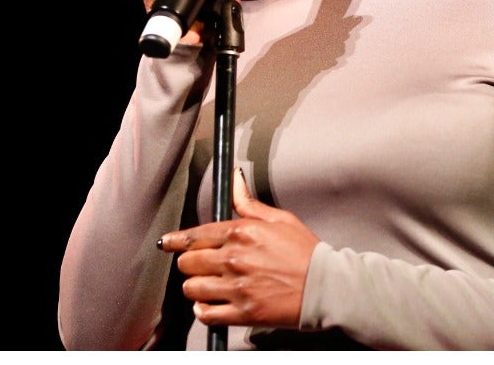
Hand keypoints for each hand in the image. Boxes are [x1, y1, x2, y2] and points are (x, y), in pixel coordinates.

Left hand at [162, 166, 320, 331]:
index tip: (167, 244)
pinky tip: (209, 305)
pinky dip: (203, 311)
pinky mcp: (245, 312)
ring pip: (193, 288)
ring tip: (205, 286)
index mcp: (240, 232)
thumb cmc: (305, 252)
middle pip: (188, 262)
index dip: (176, 241)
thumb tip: (235, 179)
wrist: (327, 286)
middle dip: (189, 263)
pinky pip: (207, 314)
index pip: (195, 236)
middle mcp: (234, 258)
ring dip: (195, 287)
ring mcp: (238, 287)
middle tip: (199, 266)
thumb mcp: (278, 219)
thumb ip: (248, 202)